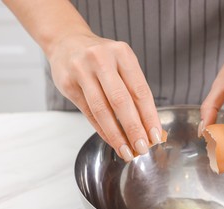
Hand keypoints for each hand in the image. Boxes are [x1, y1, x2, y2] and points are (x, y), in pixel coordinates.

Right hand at [48, 33, 161, 161]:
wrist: (67, 41)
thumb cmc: (102, 57)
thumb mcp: (121, 62)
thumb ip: (134, 89)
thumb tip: (148, 125)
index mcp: (122, 54)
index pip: (140, 90)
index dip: (149, 116)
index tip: (156, 135)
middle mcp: (102, 60)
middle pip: (121, 101)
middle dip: (134, 128)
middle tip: (142, 148)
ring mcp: (82, 71)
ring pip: (102, 110)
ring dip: (116, 135)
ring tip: (127, 151)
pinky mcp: (68, 84)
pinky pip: (89, 113)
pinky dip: (103, 130)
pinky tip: (113, 141)